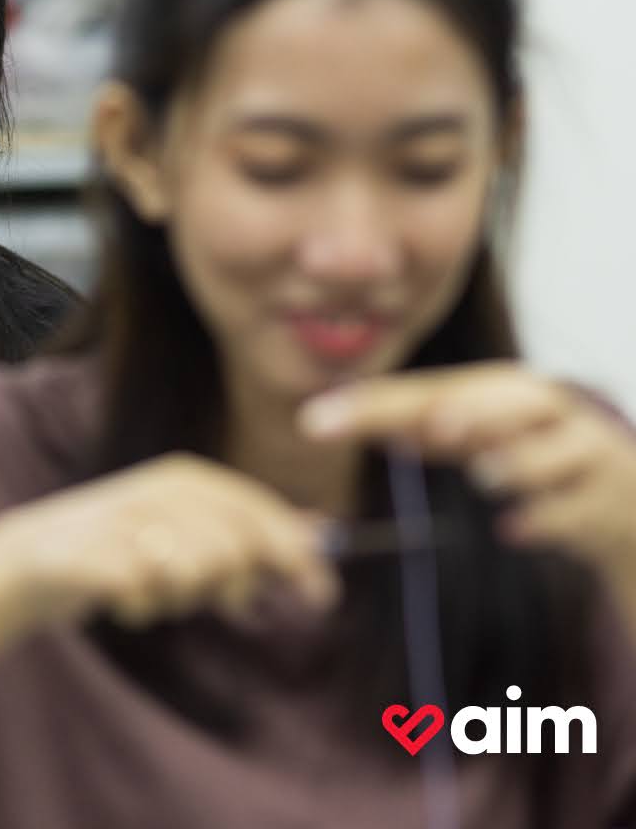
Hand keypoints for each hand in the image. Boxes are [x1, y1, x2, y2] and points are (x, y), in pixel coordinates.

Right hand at [0, 453, 338, 628]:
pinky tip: (123, 597)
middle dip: (231, 584)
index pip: (258, 512)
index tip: (324, 596)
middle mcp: (159, 488)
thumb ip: (252, 528)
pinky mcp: (94, 553)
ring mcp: (125, 518)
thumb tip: (324, 529)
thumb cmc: (125, 546)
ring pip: (191, 574)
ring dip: (177, 597)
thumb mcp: (191, 527)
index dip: (296, 554)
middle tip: (217, 598)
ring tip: (154, 588)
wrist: (36, 557)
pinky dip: (139, 607)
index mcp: (186, 477)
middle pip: (232, 549)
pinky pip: (143, 596)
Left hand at [298, 363, 635, 625]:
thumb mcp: (476, 438)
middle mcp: (542, 408)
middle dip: (464, 413)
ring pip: (549, 449)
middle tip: (430, 428)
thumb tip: (364, 425)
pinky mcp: (605, 498)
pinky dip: (544, 519)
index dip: (370, 406)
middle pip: (497, 403)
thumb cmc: (531, 456)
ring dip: (515, 463)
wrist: (622, 499)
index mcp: (497, 390)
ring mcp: (581, 450)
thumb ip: (426, 430)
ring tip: (486, 476)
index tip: (315, 421)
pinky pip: (573, 508)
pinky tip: (513, 531)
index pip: (425, 391)